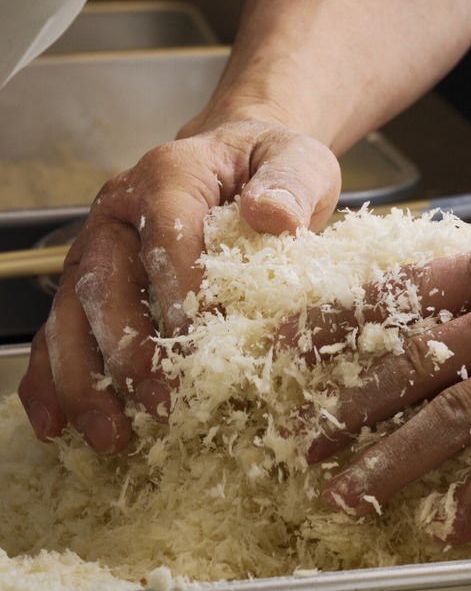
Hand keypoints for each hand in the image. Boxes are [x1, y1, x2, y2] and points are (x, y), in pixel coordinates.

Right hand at [18, 120, 341, 453]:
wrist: (239, 157)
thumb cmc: (269, 165)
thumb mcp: (297, 162)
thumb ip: (289, 184)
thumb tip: (272, 215)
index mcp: (170, 176)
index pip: (167, 234)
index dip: (179, 291)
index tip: (199, 346)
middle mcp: (119, 211)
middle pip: (105, 281)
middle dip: (128, 349)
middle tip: (159, 405)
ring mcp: (98, 247)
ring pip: (72, 314)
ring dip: (84, 378)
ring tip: (108, 433)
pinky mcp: (92, 282)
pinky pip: (60, 330)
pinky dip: (54, 378)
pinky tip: (60, 424)